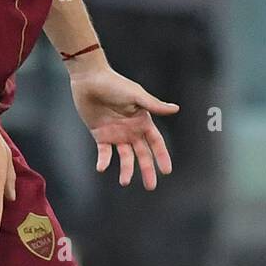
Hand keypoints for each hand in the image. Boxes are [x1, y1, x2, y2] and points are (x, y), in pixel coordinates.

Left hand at [69, 56, 178, 188]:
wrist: (90, 79)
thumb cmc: (115, 84)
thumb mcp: (136, 95)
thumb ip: (154, 105)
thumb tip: (175, 109)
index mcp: (143, 121)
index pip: (155, 142)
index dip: (161, 156)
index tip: (167, 171)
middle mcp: (131, 130)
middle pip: (142, 154)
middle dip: (147, 170)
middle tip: (151, 186)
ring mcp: (116, 134)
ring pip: (125, 157)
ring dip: (126, 169)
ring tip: (125, 181)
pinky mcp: (100, 135)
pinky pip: (104, 153)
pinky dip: (104, 161)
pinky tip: (102, 167)